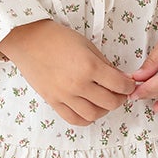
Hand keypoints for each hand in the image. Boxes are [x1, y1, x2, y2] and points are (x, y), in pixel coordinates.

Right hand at [0, 19, 139, 126]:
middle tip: (119, 93)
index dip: (128, 86)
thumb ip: (104, 64)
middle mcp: (78, 84)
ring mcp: (64, 95)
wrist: (29, 40)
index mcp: (89, 67)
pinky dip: (85, 118)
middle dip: (119, 99)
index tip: (129, 85)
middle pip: (109, 103)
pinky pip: (73, 119)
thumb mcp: (87, 45)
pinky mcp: (53, 101)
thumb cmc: (57, 38)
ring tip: (104, 102)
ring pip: (93, 115)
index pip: (119, 85)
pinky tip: (89, 110)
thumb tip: (119, 78)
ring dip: (103, 110)